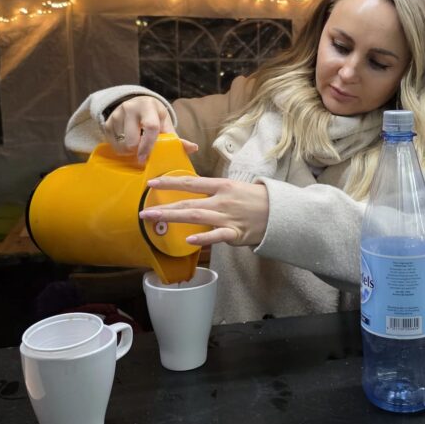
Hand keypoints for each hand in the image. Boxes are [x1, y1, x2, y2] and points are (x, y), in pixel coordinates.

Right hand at [105, 96, 196, 162]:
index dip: (149, 145)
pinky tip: (126, 141)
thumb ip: (177, 139)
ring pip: (121, 144)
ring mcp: (117, 114)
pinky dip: (121, 148)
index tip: (146, 158)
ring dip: (129, 151)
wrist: (137, 105)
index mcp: (149, 106)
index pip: (151, 127)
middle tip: (142, 152)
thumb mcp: (165, 125)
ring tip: (136, 146)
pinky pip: (113, 144)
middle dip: (138, 151)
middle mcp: (131, 107)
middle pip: (132, 140)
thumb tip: (193, 148)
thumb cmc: (154, 118)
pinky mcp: (107, 122)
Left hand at [139, 176, 268, 247]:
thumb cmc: (256, 200)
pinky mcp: (235, 233)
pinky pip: (217, 236)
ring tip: (155, 220)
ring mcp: (228, 217)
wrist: (280, 213)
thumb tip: (194, 192)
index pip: (191, 182)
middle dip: (164, 206)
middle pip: (188, 202)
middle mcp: (222, 200)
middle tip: (144, 211)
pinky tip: (189, 240)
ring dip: (173, 218)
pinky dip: (203, 238)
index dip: (169, 183)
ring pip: (196, 216)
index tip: (151, 184)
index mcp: (222, 186)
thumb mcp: (235, 188)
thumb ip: (214, 191)